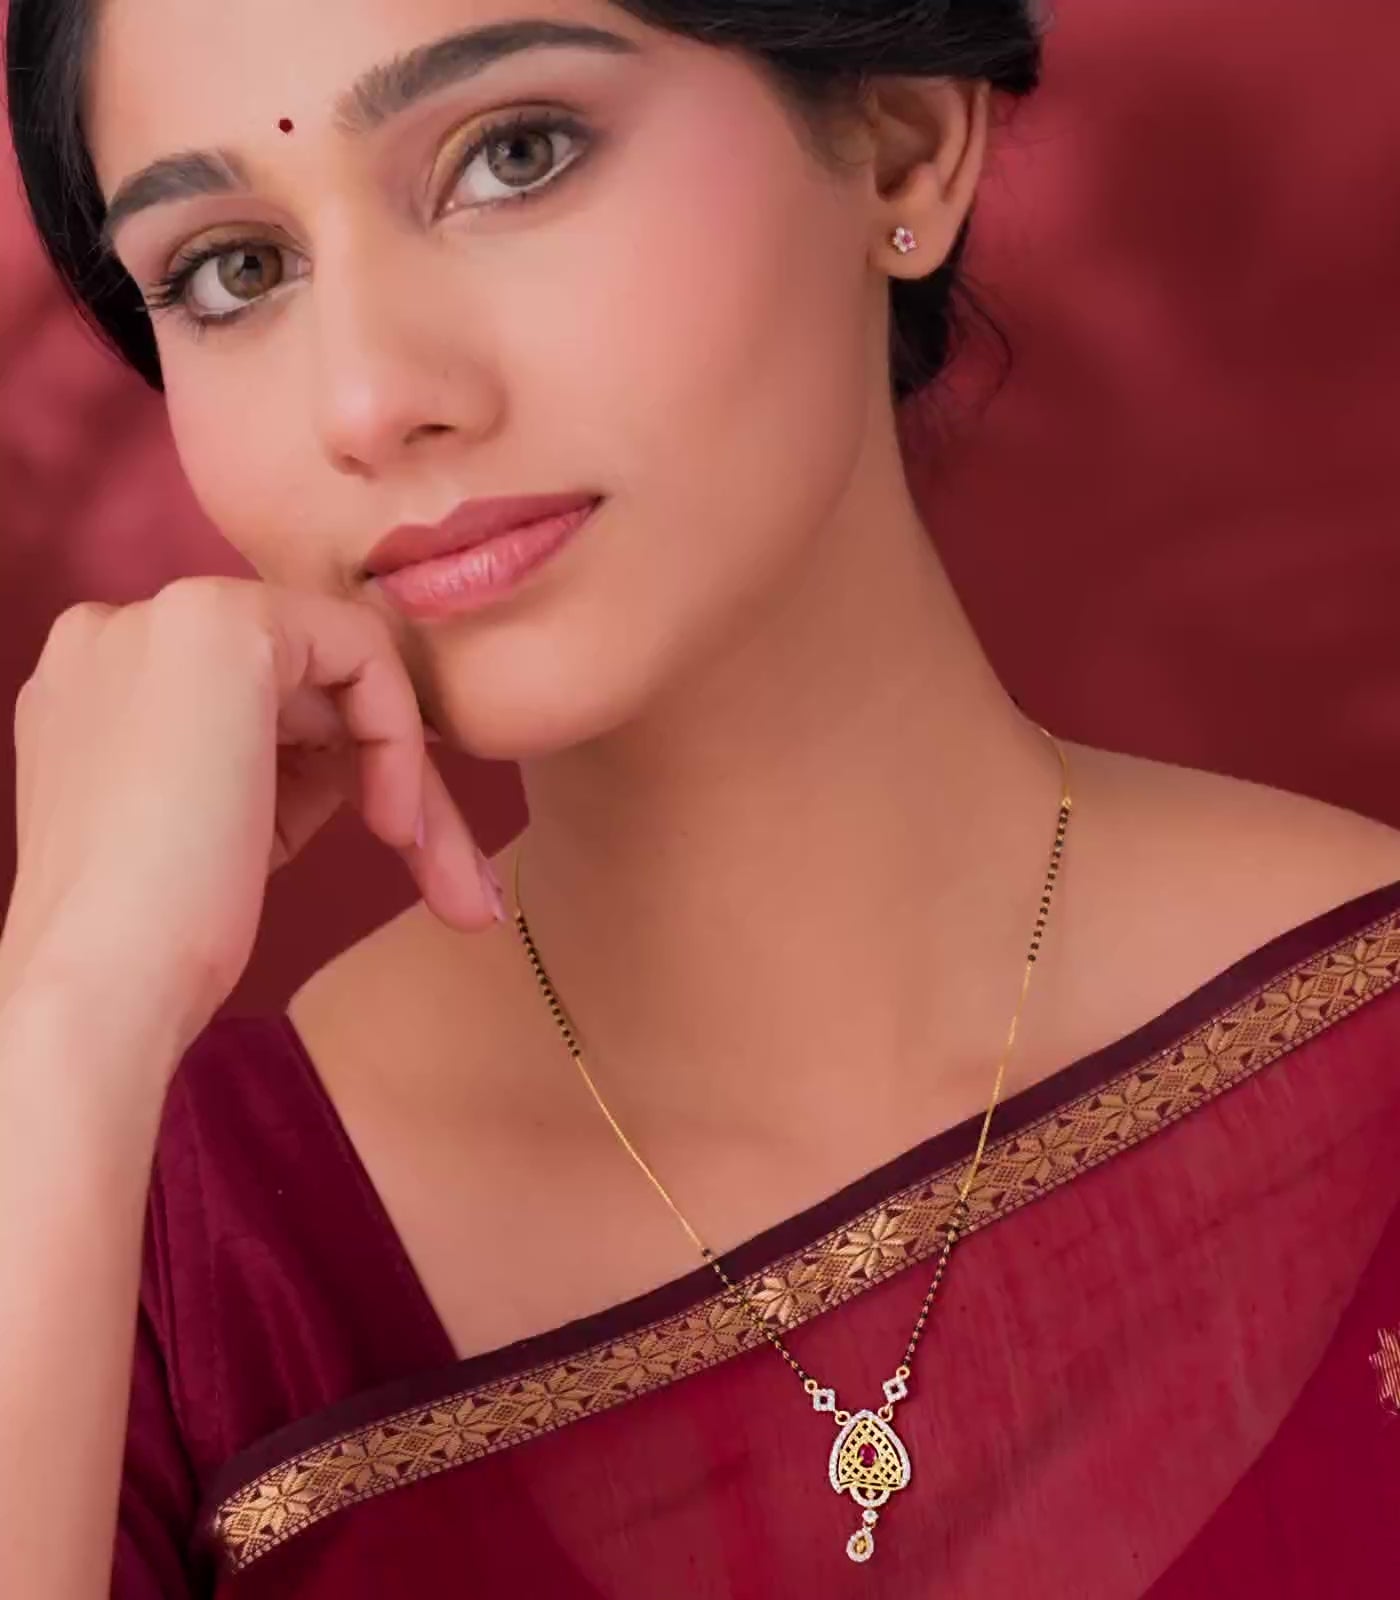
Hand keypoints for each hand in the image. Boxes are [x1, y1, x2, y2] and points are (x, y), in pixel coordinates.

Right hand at [2, 577, 501, 1060]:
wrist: (102, 982)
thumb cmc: (160, 935)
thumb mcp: (225, 824)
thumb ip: (277, 763)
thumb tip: (376, 755)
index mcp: (110, 681)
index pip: (267, 697)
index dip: (348, 766)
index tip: (402, 847)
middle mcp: (126, 629)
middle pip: (314, 684)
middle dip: (396, 775)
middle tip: (462, 885)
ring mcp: (165, 615)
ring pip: (345, 670)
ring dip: (409, 773)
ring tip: (450, 878)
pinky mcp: (223, 624)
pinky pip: (363, 651)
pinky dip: (397, 735)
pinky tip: (393, 822)